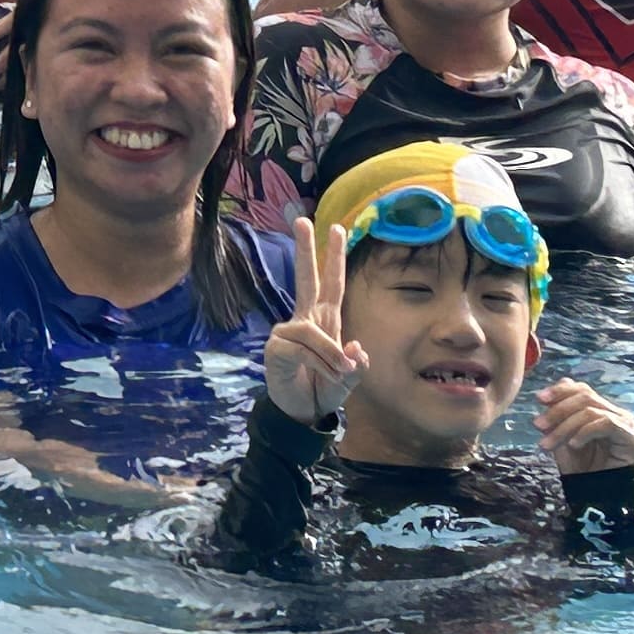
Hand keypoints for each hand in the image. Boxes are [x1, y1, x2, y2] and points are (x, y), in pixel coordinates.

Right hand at [261, 225, 366, 424]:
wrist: (300, 413)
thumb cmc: (323, 390)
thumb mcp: (349, 379)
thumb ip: (356, 365)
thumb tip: (355, 348)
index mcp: (325, 321)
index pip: (331, 284)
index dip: (334, 258)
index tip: (337, 228)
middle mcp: (305, 320)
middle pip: (305, 279)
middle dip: (305, 249)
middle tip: (302, 220)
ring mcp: (289, 333)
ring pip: (314, 333)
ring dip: (331, 355)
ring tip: (340, 373)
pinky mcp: (278, 348)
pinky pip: (305, 350)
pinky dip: (321, 365)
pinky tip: (327, 376)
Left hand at [537, 377, 633, 475]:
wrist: (597, 496)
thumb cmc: (581, 468)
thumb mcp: (562, 439)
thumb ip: (556, 418)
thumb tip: (544, 397)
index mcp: (601, 410)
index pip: (582, 389)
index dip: (560, 391)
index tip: (539, 399)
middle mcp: (616, 413)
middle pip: (585, 397)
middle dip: (557, 411)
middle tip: (538, 425)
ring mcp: (626, 424)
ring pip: (591, 411)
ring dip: (565, 427)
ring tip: (548, 443)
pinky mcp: (632, 438)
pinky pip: (606, 424)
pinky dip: (584, 432)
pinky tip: (573, 445)